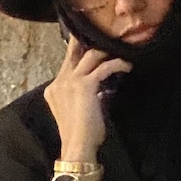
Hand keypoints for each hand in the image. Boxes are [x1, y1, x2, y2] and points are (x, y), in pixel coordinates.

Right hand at [43, 36, 131, 158]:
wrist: (78, 147)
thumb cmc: (82, 135)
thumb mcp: (81, 111)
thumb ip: (87, 96)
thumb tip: (102, 89)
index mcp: (54, 88)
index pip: (67, 62)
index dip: (80, 50)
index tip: (93, 43)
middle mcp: (59, 81)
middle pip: (74, 51)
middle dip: (89, 39)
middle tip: (107, 33)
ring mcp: (70, 81)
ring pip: (90, 55)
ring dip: (108, 53)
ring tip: (122, 53)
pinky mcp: (84, 85)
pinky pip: (104, 67)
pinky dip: (117, 64)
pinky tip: (127, 66)